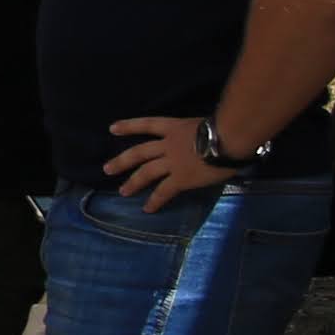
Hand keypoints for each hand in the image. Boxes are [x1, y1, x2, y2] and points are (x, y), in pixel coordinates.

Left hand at [103, 113, 234, 201]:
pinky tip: (147, 209)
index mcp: (174, 127)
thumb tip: (200, 140)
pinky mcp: (181, 179)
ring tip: (123, 191)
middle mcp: (168, 144)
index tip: (112, 129)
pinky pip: (164, 191)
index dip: (129, 126)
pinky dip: (155, 201)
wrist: (228, 139)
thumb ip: (195, 133)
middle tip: (107, 169)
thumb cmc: (225, 127)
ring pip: (146, 173)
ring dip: (133, 183)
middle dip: (122, 161)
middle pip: (139, 152)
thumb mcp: (203, 125)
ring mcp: (172, 162)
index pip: (147, 124)